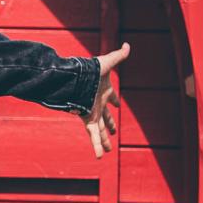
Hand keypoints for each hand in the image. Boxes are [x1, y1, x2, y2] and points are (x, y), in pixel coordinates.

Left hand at [83, 42, 130, 157]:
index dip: (114, 100)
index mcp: (104, 91)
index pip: (112, 97)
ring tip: (108, 151)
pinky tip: (100, 157)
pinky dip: (97, 146)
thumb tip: (127, 45)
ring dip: (104, 140)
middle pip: (106, 117)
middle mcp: (98, 103)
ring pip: (101, 130)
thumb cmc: (90, 70)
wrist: (75, 79)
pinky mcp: (88, 119)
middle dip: (110, 125)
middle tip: (113, 132)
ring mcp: (93, 112)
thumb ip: (118, 55)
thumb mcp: (107, 62)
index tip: (117, 105)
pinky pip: (94, 136)